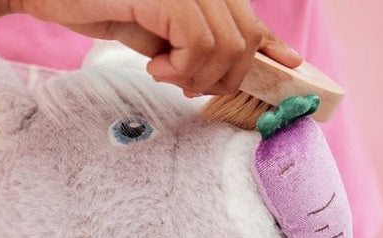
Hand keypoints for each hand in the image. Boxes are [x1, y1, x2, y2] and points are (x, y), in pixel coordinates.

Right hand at [9, 0, 300, 95]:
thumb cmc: (94, 5)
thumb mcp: (153, 33)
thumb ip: (189, 46)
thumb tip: (220, 70)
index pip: (248, 17)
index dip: (271, 45)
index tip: (288, 66)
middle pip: (243, 38)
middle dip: (224, 76)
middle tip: (189, 86)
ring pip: (226, 45)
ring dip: (198, 76)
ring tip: (166, 74)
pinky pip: (199, 43)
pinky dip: (182, 68)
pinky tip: (156, 67)